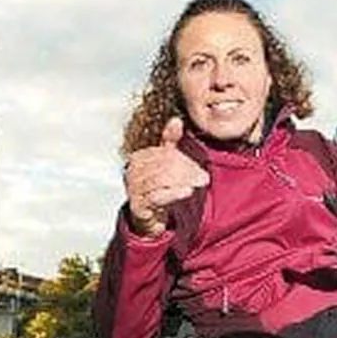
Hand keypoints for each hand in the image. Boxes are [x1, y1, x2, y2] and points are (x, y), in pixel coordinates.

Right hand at [123, 116, 208, 233]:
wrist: (147, 217)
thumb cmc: (156, 187)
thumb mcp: (163, 163)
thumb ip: (169, 141)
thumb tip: (177, 120)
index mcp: (138, 158)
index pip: (164, 154)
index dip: (184, 159)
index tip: (200, 167)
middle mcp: (132, 172)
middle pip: (164, 166)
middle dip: (187, 171)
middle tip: (204, 177)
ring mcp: (134, 189)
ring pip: (162, 180)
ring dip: (184, 181)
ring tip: (200, 183)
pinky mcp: (138, 206)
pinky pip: (157, 196)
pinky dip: (174, 193)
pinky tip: (187, 192)